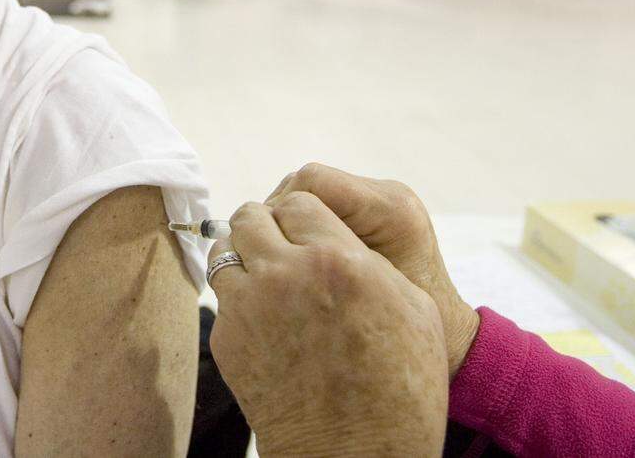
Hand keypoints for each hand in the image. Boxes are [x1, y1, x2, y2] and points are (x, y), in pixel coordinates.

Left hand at [208, 196, 447, 455]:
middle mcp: (287, 273)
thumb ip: (367, 258)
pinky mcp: (227, 337)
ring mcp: (249, 305)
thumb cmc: (400, 389)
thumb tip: (334, 237)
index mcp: (338, 259)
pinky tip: (261, 317)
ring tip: (262, 274)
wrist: (356, 456)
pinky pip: (222, 295)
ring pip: (224, 249)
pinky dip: (236, 297)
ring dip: (242, 255)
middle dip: (264, 225)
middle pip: (251, 215)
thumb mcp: (412, 307)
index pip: (299, 201)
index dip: (303, 215)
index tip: (306, 230)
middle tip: (277, 244)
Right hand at [268, 163, 480, 376]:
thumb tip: (264, 249)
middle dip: (279, 213)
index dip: (280, 209)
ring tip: (279, 254)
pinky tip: (295, 252)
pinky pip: (321, 201)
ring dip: (287, 218)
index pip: (314, 183)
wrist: (445, 335)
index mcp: (393, 212)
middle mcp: (390, 194)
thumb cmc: (404, 330)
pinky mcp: (370, 207)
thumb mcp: (359, 298)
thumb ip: (319, 264)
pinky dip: (300, 223)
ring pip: (308, 189)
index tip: (265, 247)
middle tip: (263, 250)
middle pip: (307, 182)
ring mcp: (381, 197)